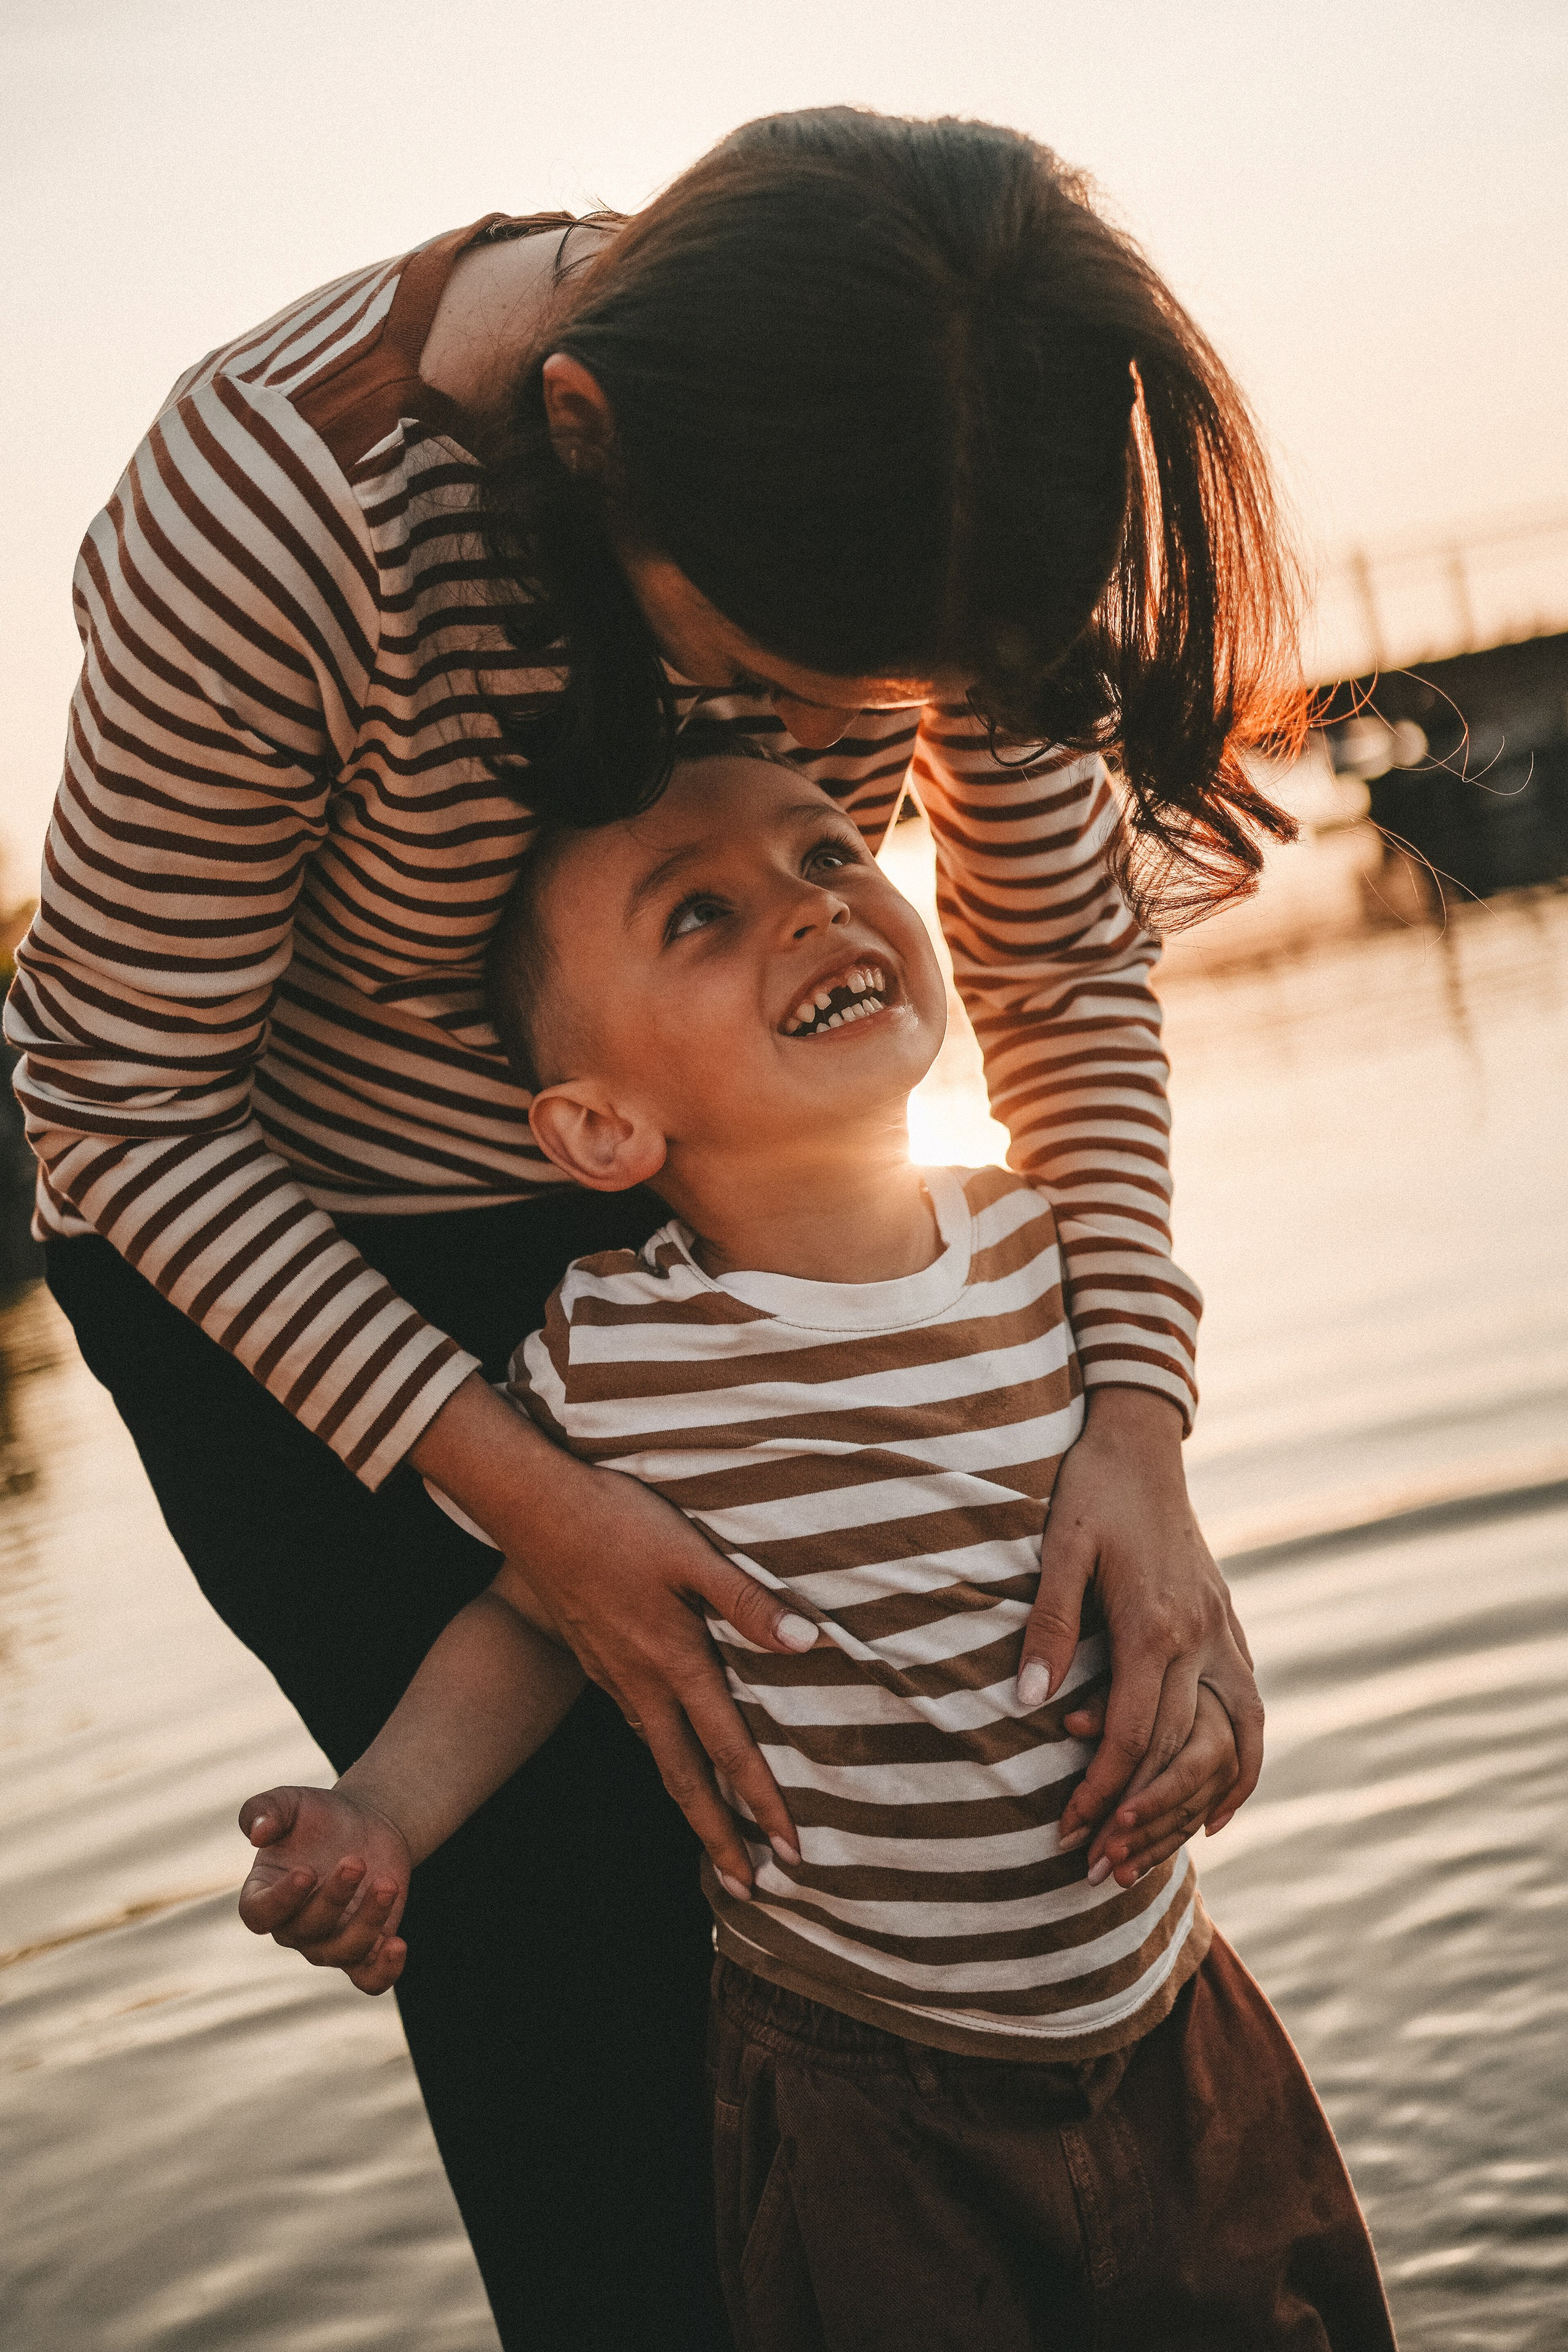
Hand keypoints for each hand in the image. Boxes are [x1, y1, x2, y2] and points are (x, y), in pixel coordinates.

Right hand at [238, 1785, 410, 1994]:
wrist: (364, 1824)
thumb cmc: (318, 1816)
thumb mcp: (290, 1801)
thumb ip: (264, 1809)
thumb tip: (256, 1833)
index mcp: (263, 1894)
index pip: (259, 1915)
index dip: (279, 1901)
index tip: (305, 1872)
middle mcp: (292, 1927)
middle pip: (306, 1930)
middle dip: (333, 1898)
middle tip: (355, 1861)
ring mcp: (328, 1943)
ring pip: (343, 1952)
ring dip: (368, 1922)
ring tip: (387, 1883)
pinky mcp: (365, 1948)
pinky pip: (369, 1979)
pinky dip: (383, 1971)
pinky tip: (397, 1944)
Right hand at [410, 1376, 815, 1898]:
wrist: (531, 1507)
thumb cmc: (617, 1521)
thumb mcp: (691, 1553)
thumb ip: (749, 1601)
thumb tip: (809, 1643)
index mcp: (674, 1662)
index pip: (729, 1751)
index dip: (762, 1805)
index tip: (792, 1854)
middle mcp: (641, 1684)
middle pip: (685, 1781)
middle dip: (719, 1838)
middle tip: (750, 1888)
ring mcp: (611, 1676)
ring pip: (659, 1756)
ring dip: (692, 1802)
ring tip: (716, 1834)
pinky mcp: (594, 1658)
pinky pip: (636, 1724)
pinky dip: (663, 1756)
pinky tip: (671, 1749)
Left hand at [1019, 1385, 1262, 1852]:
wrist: (1141, 1441)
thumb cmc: (1089, 1491)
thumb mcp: (1058, 1549)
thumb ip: (1049, 1627)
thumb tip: (1028, 1703)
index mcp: (1155, 1625)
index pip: (1132, 1734)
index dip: (1101, 1792)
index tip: (1069, 1836)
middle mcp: (1201, 1638)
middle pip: (1180, 1752)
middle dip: (1138, 1817)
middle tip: (1095, 1869)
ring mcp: (1224, 1634)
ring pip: (1230, 1743)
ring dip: (1191, 1806)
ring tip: (1151, 1856)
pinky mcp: (1228, 1627)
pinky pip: (1249, 1714)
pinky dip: (1240, 1770)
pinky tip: (1217, 1812)